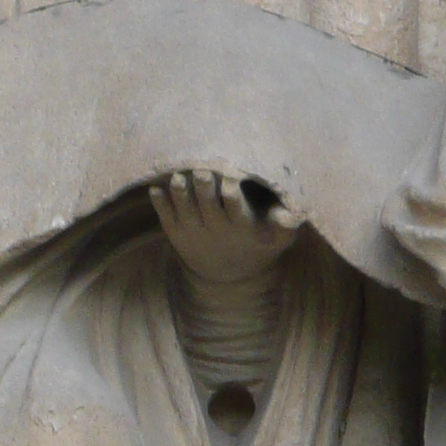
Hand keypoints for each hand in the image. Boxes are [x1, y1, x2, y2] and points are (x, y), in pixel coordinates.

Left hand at [152, 167, 305, 284]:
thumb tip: (291, 213)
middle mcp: (216, 230)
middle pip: (208, 206)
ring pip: (185, 211)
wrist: (226, 275)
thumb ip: (285, 226)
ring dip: (180, 194)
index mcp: (241, 227)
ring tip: (177, 177)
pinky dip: (160, 204)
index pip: (236, 209)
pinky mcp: (177, 234)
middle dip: (204, 188)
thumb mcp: (276, 242)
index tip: (230, 178)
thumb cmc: (256, 246)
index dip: (232, 193)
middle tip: (201, 170)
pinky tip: (155, 189)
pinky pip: (166, 218)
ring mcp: (195, 232)